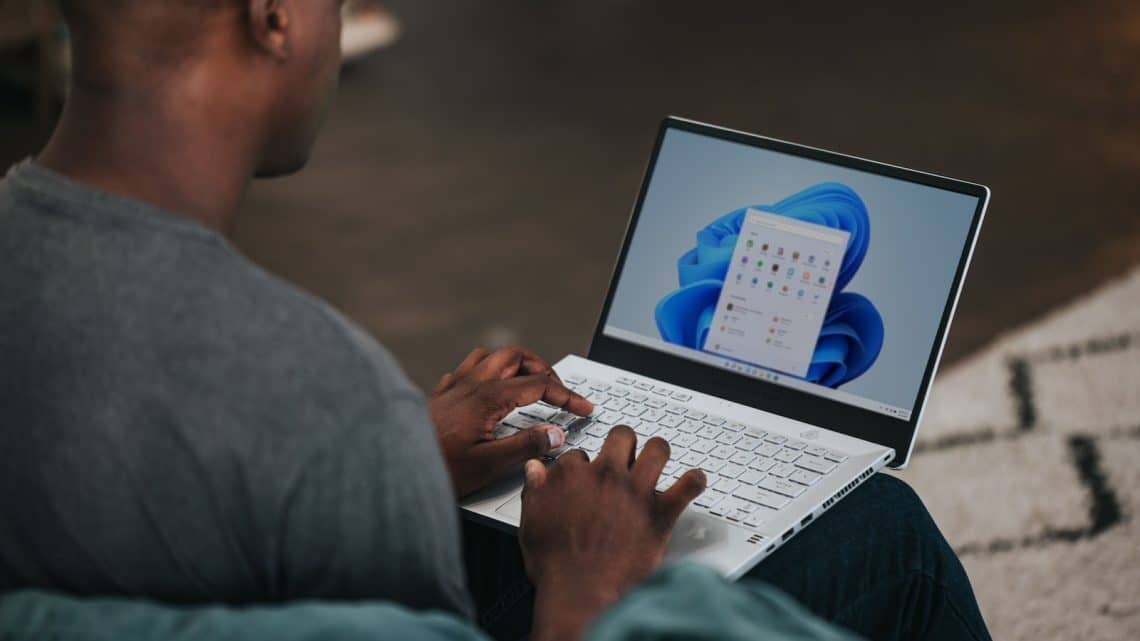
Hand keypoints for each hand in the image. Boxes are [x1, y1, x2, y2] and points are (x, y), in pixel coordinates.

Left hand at [428, 345, 593, 496]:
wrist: (392, 467)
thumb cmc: (436, 469)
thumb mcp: (488, 465)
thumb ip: (526, 446)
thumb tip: (555, 434)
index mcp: (488, 396)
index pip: (539, 384)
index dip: (567, 395)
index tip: (583, 408)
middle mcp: (470, 383)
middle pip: (516, 356)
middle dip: (543, 368)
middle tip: (559, 391)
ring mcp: (453, 386)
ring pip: (490, 356)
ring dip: (514, 364)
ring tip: (529, 383)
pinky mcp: (440, 395)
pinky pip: (467, 369)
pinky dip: (487, 373)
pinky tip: (488, 391)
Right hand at [519, 426, 706, 640]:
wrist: (582, 592)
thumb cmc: (556, 563)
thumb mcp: (531, 521)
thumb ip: (534, 490)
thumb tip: (535, 470)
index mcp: (573, 475)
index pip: (579, 454)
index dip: (583, 466)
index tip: (585, 477)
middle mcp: (607, 475)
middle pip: (621, 437)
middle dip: (623, 443)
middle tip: (624, 456)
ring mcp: (636, 492)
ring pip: (658, 449)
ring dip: (658, 452)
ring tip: (657, 458)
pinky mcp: (660, 513)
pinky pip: (688, 486)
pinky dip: (694, 482)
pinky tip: (693, 481)